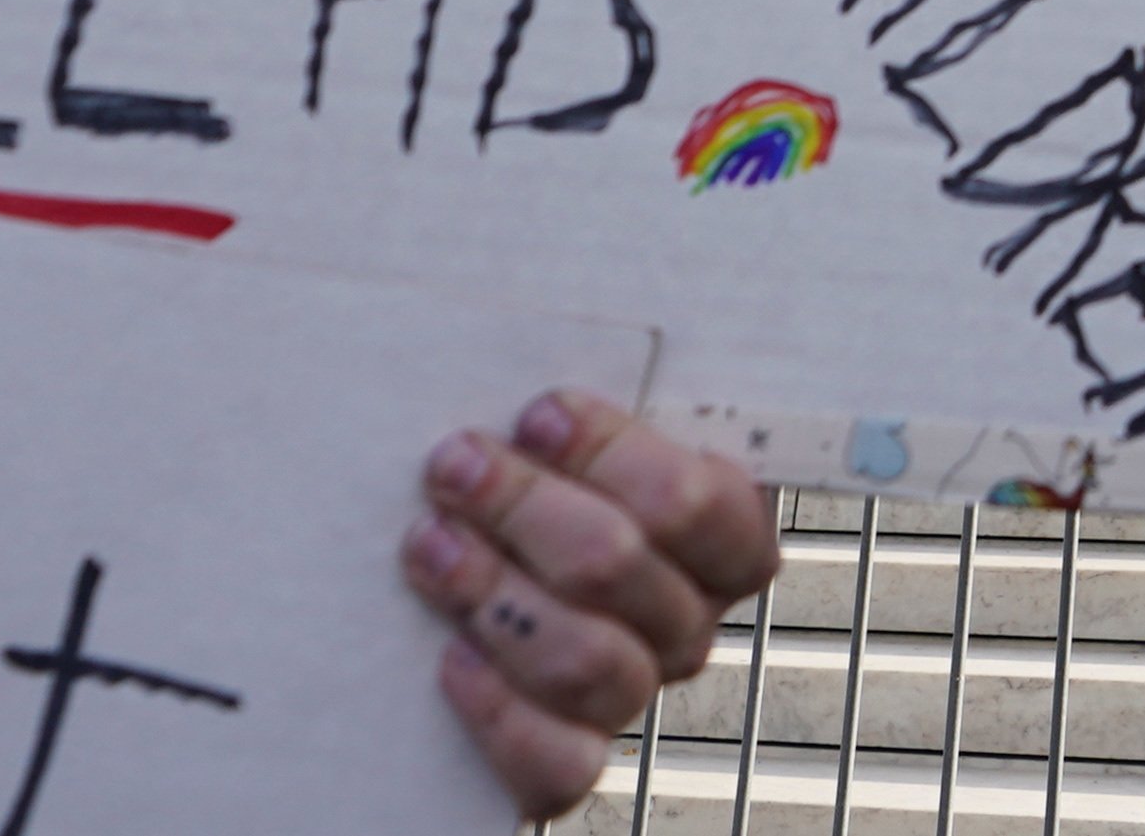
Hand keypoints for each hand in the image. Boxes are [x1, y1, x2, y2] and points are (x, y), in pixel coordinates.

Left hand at [400, 387, 781, 817]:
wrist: (464, 591)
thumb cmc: (529, 488)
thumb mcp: (564, 439)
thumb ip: (570, 414)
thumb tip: (529, 381)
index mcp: (714, 536)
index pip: (698, 501)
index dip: (615, 454)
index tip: (537, 413)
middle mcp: (683, 621)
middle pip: (622, 566)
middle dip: (526, 506)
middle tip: (454, 464)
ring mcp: (628, 696)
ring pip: (590, 661)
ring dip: (498, 595)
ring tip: (429, 546)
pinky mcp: (567, 763)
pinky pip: (560, 762)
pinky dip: (503, 712)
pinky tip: (450, 660)